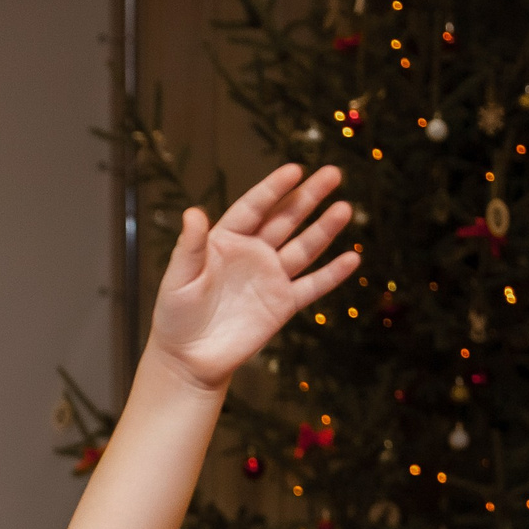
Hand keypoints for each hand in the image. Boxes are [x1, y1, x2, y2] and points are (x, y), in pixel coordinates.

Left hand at [145, 163, 359, 391]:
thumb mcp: (179, 278)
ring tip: (344, 209)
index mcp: (226, 240)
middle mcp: (253, 254)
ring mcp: (271, 278)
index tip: (295, 170)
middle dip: (309, 197)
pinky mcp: (283, 304)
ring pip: (303, 248)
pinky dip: (332, 274)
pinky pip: (312, 286)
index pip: (254, 208)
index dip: (274, 189)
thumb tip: (193, 211)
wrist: (189, 358)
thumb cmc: (176, 316)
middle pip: (286, 220)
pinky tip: (352, 259)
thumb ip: (189, 246)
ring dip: (324, 230)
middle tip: (332, 174)